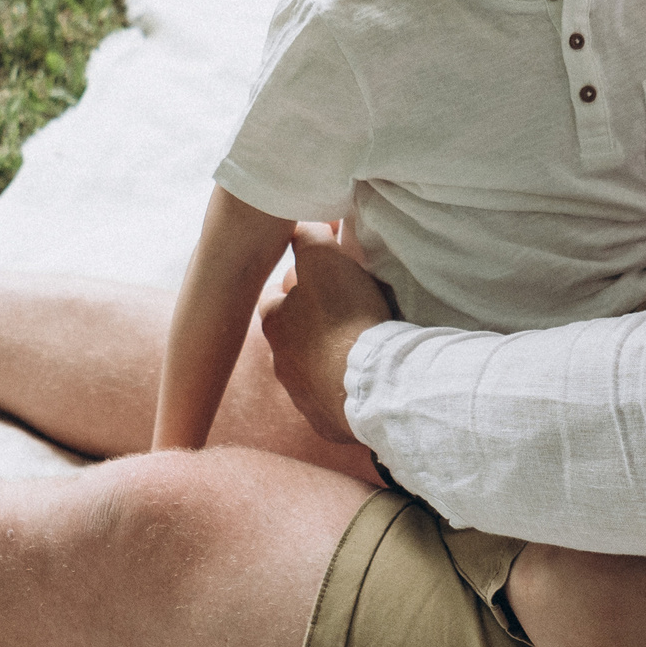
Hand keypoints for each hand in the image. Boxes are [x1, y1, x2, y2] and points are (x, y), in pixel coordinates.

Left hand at [260, 222, 392, 444]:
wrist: (370, 384)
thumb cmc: (345, 317)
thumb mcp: (325, 259)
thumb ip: (310, 236)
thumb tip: (306, 224)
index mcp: (275, 321)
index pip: (276, 296)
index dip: (299, 284)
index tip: (324, 279)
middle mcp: (280, 361)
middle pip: (293, 335)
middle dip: (311, 324)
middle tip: (344, 312)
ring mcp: (301, 396)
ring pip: (310, 370)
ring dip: (328, 358)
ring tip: (357, 348)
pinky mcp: (325, 422)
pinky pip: (331, 401)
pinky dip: (342, 389)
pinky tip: (362, 381)